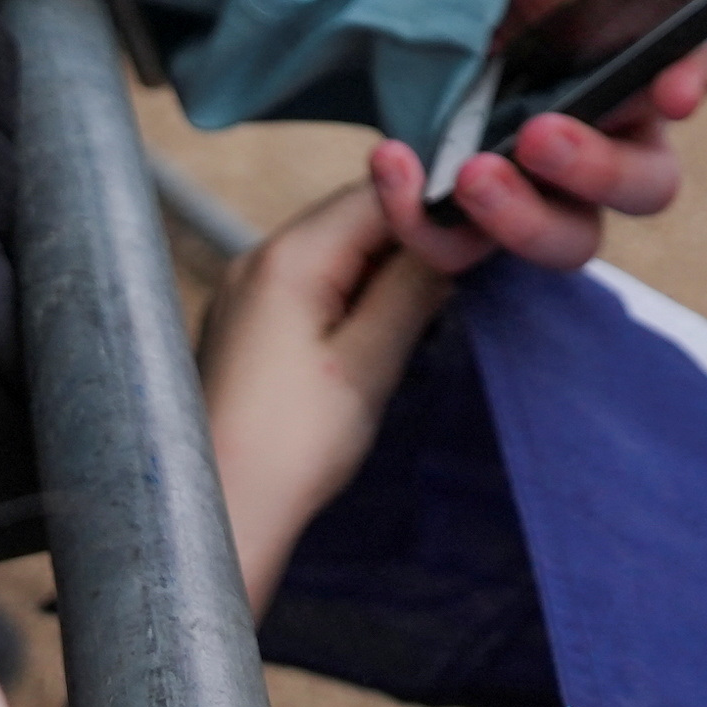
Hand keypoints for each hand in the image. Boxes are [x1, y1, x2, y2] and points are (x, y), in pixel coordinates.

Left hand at [195, 180, 460, 612]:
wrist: (221, 513)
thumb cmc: (291, 444)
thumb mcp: (370, 361)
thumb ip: (415, 286)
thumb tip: (459, 232)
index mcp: (287, 255)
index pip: (378, 194)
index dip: (436, 205)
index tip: (485, 230)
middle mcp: (257, 256)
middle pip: (355, 216)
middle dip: (414, 234)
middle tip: (468, 267)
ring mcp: (246, 288)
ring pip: (336, 248)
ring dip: (386, 264)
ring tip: (432, 301)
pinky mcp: (247, 321)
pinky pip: (312, 280)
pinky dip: (353, 289)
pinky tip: (380, 325)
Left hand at [365, 0, 706, 277]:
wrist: (424, 13)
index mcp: (642, 59)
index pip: (693, 73)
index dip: (691, 83)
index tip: (672, 89)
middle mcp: (612, 135)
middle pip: (646, 184)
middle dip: (599, 169)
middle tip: (542, 137)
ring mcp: (546, 188)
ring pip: (569, 238)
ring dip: (525, 218)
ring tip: (473, 175)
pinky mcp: (474, 218)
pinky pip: (461, 248)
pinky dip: (426, 221)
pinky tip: (395, 163)